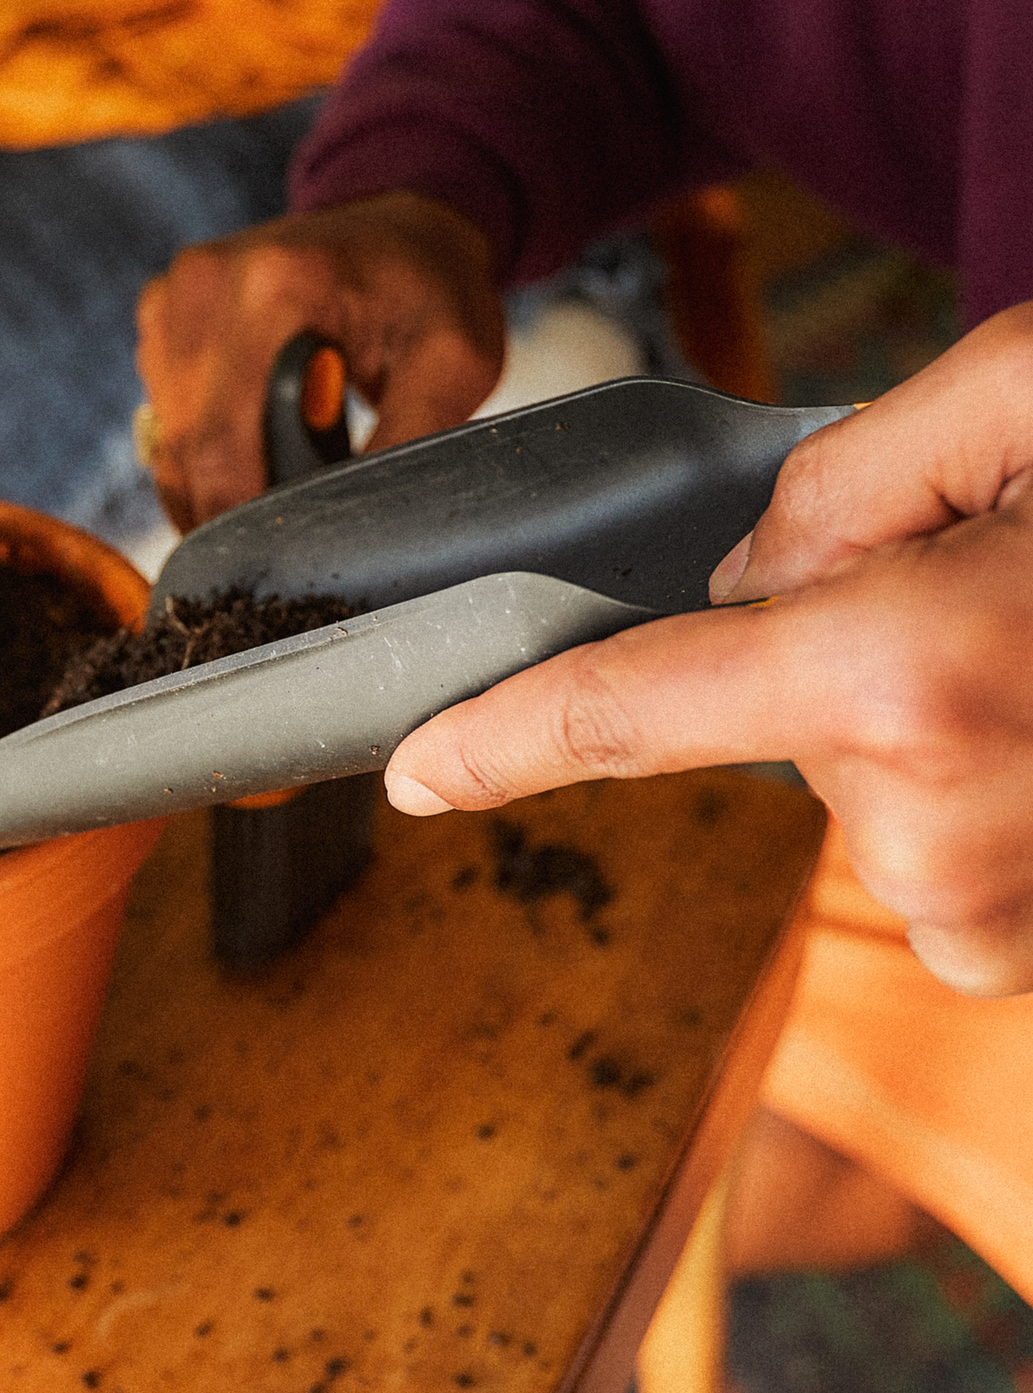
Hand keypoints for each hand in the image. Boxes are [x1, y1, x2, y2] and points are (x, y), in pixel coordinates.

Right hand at [134, 190, 504, 530]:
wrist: (399, 221)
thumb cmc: (433, 291)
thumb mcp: (454, 367)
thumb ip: (406, 444)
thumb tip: (355, 530)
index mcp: (276, 287)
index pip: (224, 446)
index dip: (242, 521)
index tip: (276, 563)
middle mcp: (206, 284)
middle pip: (185, 452)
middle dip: (225, 511)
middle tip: (281, 541)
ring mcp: (173, 295)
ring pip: (166, 443)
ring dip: (212, 480)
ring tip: (277, 477)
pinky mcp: (160, 311)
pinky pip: (162, 416)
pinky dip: (200, 446)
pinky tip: (254, 437)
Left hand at [384, 309, 1032, 995]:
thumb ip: (847, 478)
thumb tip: (747, 578)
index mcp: (904, 678)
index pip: (626, 713)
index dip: (499, 737)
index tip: (418, 773)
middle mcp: (940, 829)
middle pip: (781, 724)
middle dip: (847, 645)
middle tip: (1002, 581)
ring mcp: (1006, 914)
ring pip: (874, 784)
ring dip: (935, 712)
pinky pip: (949, 840)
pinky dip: (985, 773)